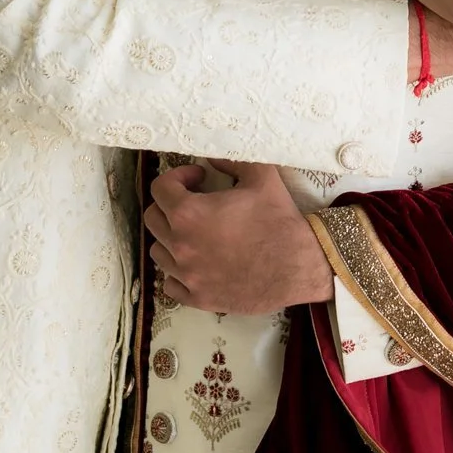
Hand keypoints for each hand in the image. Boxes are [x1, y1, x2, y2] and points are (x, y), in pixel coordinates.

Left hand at [144, 159, 334, 313]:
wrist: (299, 266)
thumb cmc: (279, 220)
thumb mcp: (261, 177)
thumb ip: (231, 158)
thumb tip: (211, 154)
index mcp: (189, 214)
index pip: (160, 188)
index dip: (178, 176)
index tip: (198, 177)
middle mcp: (180, 245)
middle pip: (153, 219)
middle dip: (170, 205)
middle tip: (195, 202)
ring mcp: (187, 275)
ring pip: (158, 252)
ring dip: (171, 237)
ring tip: (195, 232)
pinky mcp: (198, 298)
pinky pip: (170, 283)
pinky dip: (178, 272)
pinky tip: (197, 262)